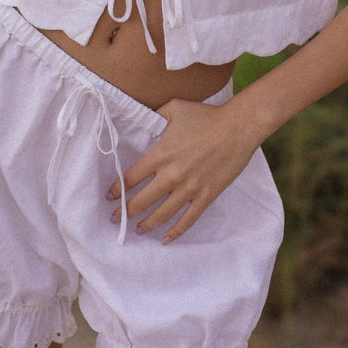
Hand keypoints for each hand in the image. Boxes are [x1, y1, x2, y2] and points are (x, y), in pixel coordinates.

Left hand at [107, 98, 256, 243]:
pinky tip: (166, 239)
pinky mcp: (206, 195)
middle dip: (124, 213)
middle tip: (114, 219)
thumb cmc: (206, 115)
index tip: (109, 197)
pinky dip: (175, 232)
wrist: (238, 127)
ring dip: (146, 224)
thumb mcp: (174, 108)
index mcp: (160, 154)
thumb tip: (142, 119)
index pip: (130, 178)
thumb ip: (154, 115)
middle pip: (141, 201)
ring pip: (162, 214)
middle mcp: (171, 175)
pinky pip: (188, 219)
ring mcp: (190, 188)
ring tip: (136, 230)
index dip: (117, 190)